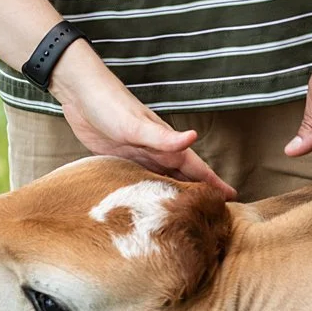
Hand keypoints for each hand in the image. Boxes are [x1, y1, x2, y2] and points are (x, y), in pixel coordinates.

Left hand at [52, 60, 235, 199]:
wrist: (79, 93)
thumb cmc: (109, 105)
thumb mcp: (136, 124)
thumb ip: (163, 136)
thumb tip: (195, 137)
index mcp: (164, 144)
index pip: (196, 168)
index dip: (213, 184)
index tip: (232, 200)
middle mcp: (154, 152)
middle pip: (182, 179)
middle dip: (198, 195)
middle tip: (213, 217)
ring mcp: (137, 157)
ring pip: (162, 182)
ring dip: (175, 196)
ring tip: (186, 215)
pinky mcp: (118, 161)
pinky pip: (139, 181)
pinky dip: (148, 192)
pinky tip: (148, 203)